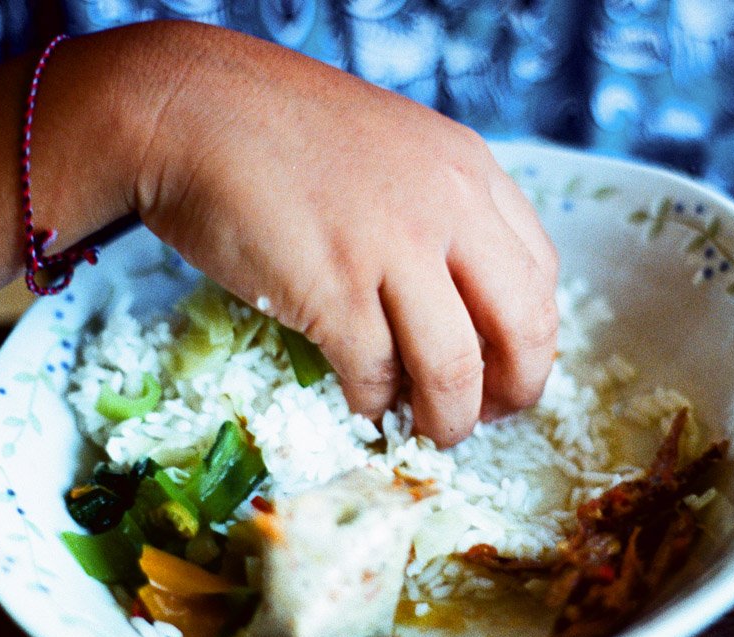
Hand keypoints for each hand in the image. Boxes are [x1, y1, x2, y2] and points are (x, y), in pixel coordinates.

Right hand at [135, 22, 558, 446]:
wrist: (192, 108)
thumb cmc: (284, 133)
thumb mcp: (395, 152)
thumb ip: (440, 215)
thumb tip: (460, 310)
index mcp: (470, 170)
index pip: (540, 274)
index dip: (532, 339)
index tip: (507, 371)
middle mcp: (449, 206)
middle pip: (523, 326)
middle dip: (516, 390)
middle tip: (488, 418)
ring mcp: (393, 247)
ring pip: (455, 368)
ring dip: (448, 420)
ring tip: (429, 431)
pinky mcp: (333, 289)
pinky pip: (376, 374)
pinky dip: (375, 404)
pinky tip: (364, 405)